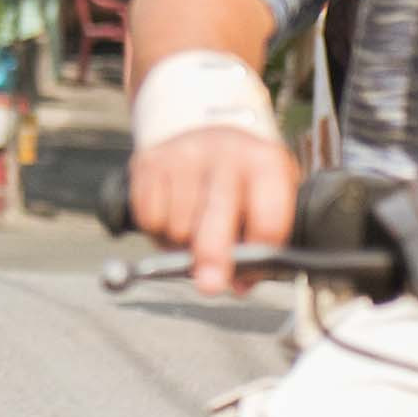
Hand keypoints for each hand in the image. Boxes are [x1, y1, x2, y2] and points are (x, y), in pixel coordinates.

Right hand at [128, 129, 298, 295]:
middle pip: (217, 215)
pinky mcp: (150, 161)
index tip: (248, 275)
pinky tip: (172, 214)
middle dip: (213, 255)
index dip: (259, 252)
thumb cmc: (241, 179)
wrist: (203, 130)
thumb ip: (260, 241)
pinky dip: (157, 229)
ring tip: (192, 231)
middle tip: (210, 286)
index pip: (267, 217)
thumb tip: (238, 286)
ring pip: (178, 225)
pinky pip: (149, 217)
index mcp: (265, 163)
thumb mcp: (267, 197)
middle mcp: (225, 153)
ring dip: (182, 243)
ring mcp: (184, 154)